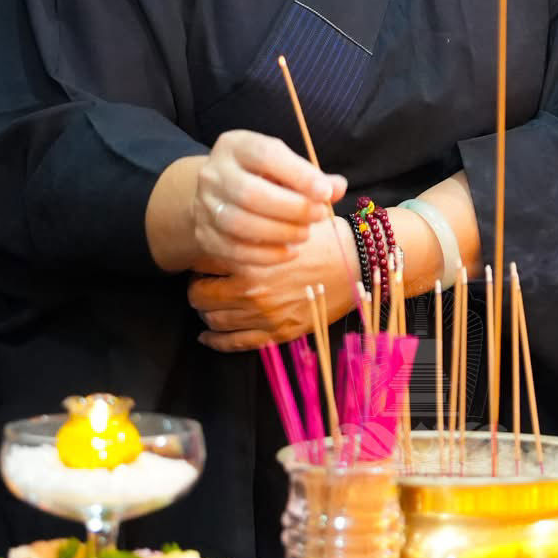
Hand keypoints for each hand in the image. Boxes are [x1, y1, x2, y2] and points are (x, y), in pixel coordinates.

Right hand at [189, 130, 345, 268]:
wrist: (220, 194)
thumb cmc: (263, 177)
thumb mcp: (286, 166)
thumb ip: (312, 177)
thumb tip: (338, 188)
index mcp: (236, 146)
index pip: (265, 155)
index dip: (298, 174)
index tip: (325, 192)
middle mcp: (214, 173)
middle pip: (249, 193)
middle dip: (291, 208)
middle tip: (318, 215)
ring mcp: (204, 205)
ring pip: (239, 224)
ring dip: (279, 232)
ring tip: (305, 234)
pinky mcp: (204, 234)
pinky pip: (233, 250)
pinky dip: (266, 255)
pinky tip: (289, 252)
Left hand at [189, 213, 359, 350]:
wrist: (360, 266)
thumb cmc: (326, 240)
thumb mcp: (289, 221)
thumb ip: (257, 221)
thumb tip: (233, 214)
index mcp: (252, 261)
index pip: (204, 263)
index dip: (201, 261)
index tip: (205, 261)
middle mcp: (252, 291)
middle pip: (201, 295)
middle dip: (198, 288)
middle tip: (203, 282)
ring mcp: (264, 316)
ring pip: (214, 321)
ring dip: (206, 313)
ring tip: (211, 305)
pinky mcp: (277, 334)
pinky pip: (234, 344)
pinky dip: (215, 341)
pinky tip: (208, 336)